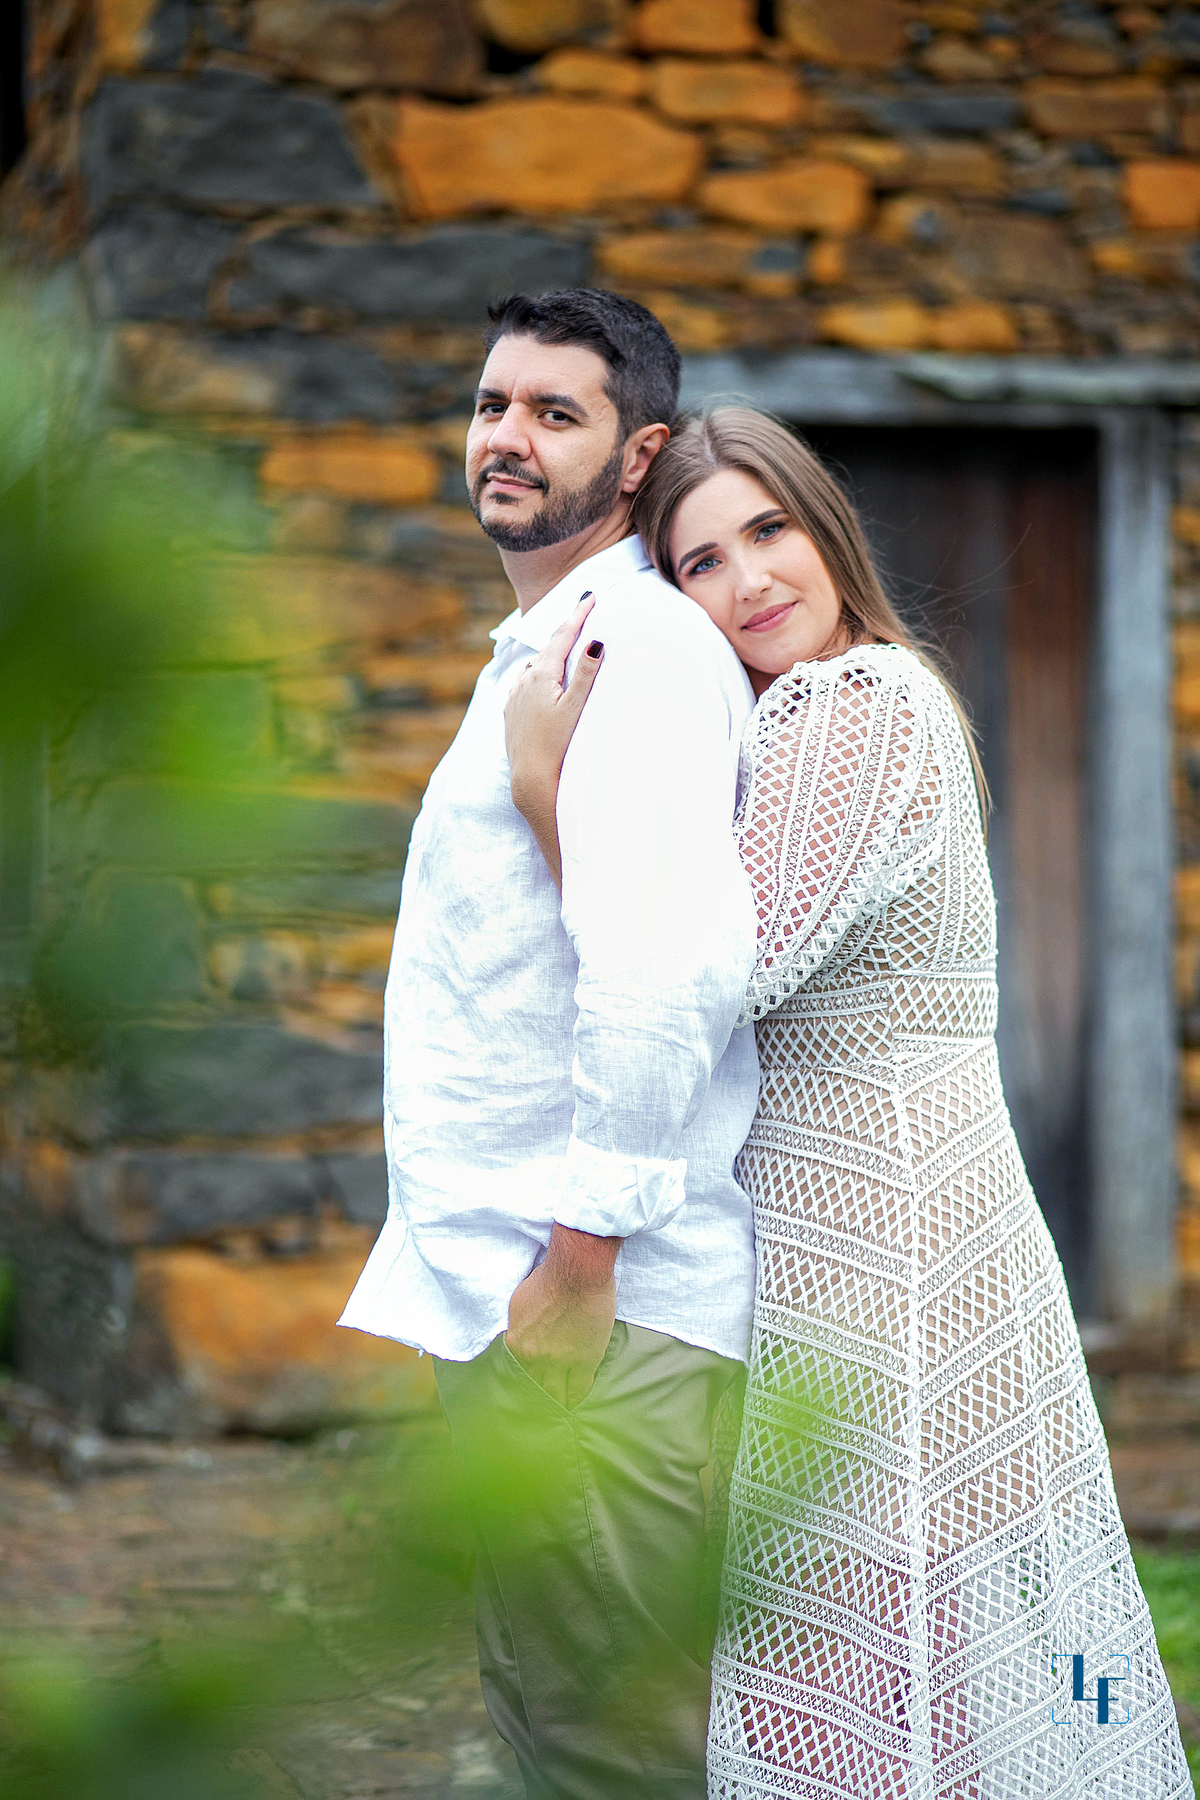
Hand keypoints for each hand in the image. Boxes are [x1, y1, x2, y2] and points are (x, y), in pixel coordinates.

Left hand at [505, 593, 603, 826]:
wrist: (531, 778)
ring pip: (534, 665)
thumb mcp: (575, 707)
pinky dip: (535, 674)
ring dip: (549, 653)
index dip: (578, 615)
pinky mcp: (510, 712)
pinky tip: (540, 678)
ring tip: (563, 646)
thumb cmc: (557, 745)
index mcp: (541, 675)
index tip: (590, 596)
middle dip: (565, 631)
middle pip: (548, 647)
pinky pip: (523, 683)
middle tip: (580, 613)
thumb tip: (595, 641)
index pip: (563, 636)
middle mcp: (523, 680)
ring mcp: (514, 696)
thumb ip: (585, 673)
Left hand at [505, 1224, 619, 1408]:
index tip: (525, 1398)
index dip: (523, 1388)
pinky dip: (577, 1398)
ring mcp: (562, 1362)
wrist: (578, 1271)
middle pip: (536, 1390)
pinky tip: (577, 1403)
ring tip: (559, 1415)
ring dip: (558, 1404)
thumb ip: (517, 1327)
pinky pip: (580, 1389)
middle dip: (538, 1402)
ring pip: (558, 1394)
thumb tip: (517, 1339)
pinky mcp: (586, 1360)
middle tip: (540, 1414)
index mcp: (517, 1345)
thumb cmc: (549, 1278)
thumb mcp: (519, 1303)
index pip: (517, 1377)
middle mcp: (536, 1358)